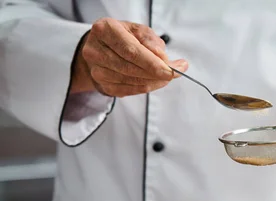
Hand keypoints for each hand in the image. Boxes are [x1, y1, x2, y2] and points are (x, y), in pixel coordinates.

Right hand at [70, 18, 188, 96]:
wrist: (101, 48)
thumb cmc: (122, 36)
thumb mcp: (137, 30)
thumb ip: (150, 41)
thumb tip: (163, 59)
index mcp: (105, 30)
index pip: (132, 52)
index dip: (154, 64)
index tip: (173, 69)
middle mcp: (96, 51)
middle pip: (133, 69)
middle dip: (158, 74)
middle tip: (175, 72)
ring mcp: (97, 71)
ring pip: (133, 82)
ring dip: (155, 82)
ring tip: (166, 76)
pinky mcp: (103, 85)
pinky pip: (130, 91)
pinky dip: (147, 87)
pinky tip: (155, 81)